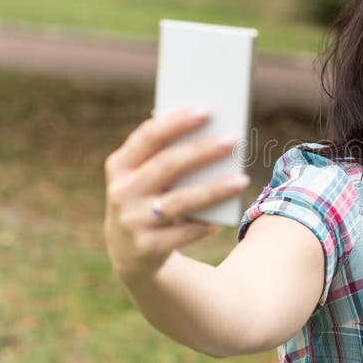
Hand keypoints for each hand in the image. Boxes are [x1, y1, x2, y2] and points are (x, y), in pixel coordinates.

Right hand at [103, 107, 249, 283]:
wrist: (129, 251)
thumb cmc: (150, 197)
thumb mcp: (145, 176)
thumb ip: (167, 154)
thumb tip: (213, 133)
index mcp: (120, 165)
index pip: (148, 137)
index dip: (176, 122)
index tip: (206, 111)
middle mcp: (121, 192)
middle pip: (167, 165)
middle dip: (201, 151)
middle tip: (232, 139)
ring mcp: (132, 221)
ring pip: (180, 201)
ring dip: (213, 190)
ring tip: (242, 179)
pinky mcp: (147, 247)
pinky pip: (184, 233)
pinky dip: (205, 225)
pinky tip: (224, 218)